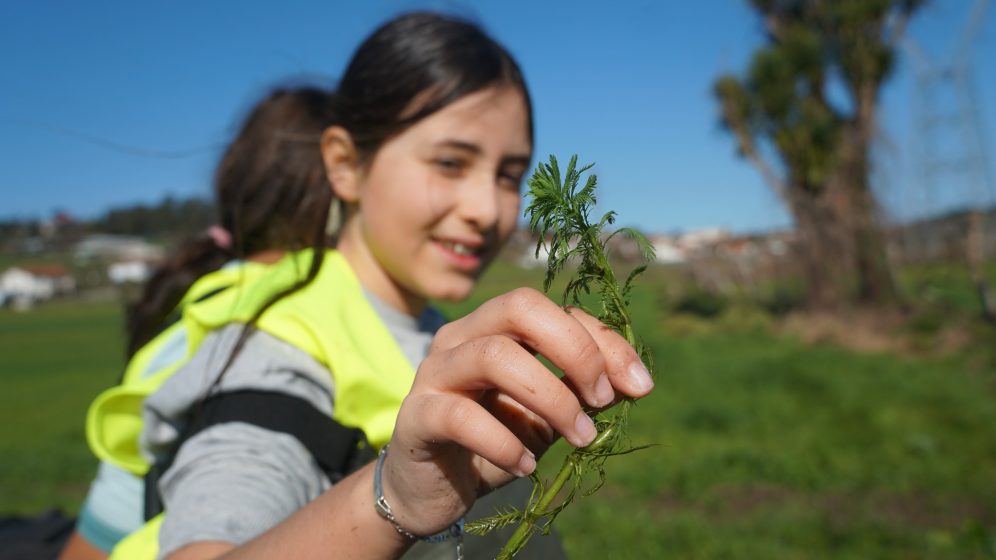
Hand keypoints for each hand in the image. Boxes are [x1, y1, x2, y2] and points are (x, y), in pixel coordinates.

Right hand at [382, 287, 653, 535]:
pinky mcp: (416, 416)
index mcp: (494, 327)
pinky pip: (460, 416)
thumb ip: (582, 393)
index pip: (555, 310)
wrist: (432, 491)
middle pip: (519, 307)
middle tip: (602, 400)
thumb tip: (634, 381)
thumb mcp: (549, 416)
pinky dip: (504, 443)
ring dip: (550, 397)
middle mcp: (461, 337)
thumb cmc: (494, 443)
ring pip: (493, 355)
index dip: (604, 341)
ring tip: (578, 437)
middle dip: (575, 350)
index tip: (641, 385)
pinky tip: (525, 466)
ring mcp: (433, 372)